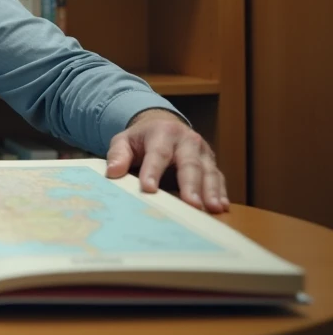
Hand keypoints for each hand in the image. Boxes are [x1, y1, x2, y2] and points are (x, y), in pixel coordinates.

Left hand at [105, 109, 228, 212]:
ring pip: (209, 171)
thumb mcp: (124, 140)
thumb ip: (117, 154)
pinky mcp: (211, 163)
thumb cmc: (141, 139)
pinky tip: (221, 207)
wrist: (163, 125)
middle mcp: (187, 140)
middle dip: (190, 185)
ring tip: (212, 209)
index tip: (149, 189)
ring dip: (211, 191)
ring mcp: (202, 152)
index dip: (153, 171)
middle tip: (191, 204)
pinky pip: (219, 178)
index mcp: (163, 132)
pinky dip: (221, 192)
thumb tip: (112, 172)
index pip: (158, 153)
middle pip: (189, 163)